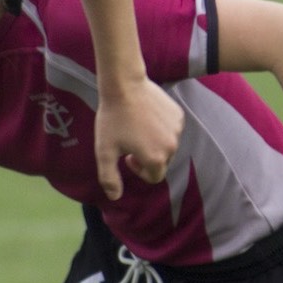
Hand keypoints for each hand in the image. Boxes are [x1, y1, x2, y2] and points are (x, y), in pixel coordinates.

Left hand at [92, 78, 182, 199]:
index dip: (139, 170)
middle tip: (130, 142)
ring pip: (167, 145)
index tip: (126, 156)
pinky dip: (162, 128)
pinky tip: (146, 117)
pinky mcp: (179, 115)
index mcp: (155, 159)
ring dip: (155, 143)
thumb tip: (114, 197)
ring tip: (138, 128)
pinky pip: (172, 130)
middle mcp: (171, 146)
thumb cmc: (112, 119)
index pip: (154, 177)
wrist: (124, 85)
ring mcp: (177, 129)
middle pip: (162, 162)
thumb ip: (109, 178)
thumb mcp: (104, 151)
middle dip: (148, 157)